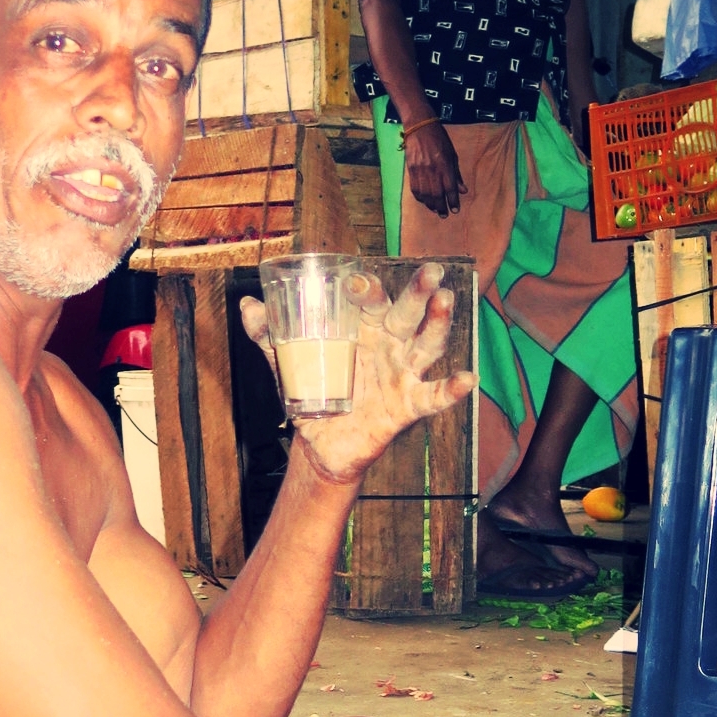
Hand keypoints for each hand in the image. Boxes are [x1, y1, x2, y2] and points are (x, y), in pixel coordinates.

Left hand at [240, 263, 475, 485]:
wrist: (321, 444)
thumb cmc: (314, 392)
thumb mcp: (288, 363)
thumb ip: (270, 336)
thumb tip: (249, 308)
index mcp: (362, 328)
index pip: (369, 299)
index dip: (365, 288)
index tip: (354, 282)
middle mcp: (388, 344)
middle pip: (407, 313)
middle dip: (419, 292)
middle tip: (431, 272)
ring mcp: (402, 373)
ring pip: (426, 345)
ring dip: (438, 325)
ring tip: (446, 304)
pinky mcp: (408, 405)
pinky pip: (434, 396)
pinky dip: (452, 389)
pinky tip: (467, 379)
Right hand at [405, 122, 465, 216]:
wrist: (420, 127)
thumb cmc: (439, 139)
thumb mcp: (452, 154)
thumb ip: (456, 174)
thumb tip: (462, 190)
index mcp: (445, 165)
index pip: (450, 188)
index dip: (452, 201)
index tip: (455, 210)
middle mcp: (432, 170)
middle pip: (437, 194)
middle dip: (441, 207)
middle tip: (444, 215)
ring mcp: (420, 171)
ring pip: (425, 194)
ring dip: (430, 205)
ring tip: (435, 210)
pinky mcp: (411, 170)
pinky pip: (415, 189)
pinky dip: (420, 198)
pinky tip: (425, 201)